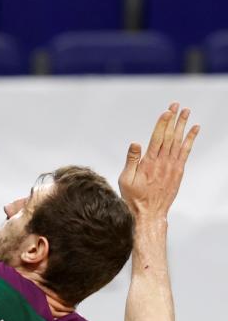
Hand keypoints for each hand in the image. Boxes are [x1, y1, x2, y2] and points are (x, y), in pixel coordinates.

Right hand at [118, 102, 199, 221]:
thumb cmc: (134, 197)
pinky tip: (194, 130)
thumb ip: (131, 160)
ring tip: (187, 113)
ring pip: (179, 142)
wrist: (149, 214)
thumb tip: (136, 143)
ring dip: (183, 126)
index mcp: (149, 163)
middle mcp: (163, 163)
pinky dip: (190, 140)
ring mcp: (173, 167)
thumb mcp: (125, 179)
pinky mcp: (178, 172)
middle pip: (170, 136)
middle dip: (174, 120)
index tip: (167, 111)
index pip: (158, 138)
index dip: (162, 124)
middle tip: (177, 105)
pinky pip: (186, 152)